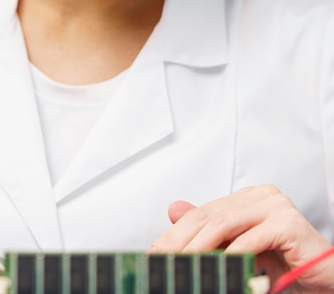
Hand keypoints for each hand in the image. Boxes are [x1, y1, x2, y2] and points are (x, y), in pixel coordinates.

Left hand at [149, 185, 333, 292]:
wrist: (324, 277)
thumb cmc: (283, 265)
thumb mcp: (240, 250)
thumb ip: (211, 233)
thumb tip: (173, 209)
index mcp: (246, 198)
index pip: (201, 213)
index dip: (175, 234)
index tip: (155, 253)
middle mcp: (259, 196)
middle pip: (208, 217)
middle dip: (180, 242)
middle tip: (161, 262)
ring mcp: (274, 205)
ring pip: (223, 225)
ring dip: (198, 250)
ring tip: (182, 268)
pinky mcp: (288, 222)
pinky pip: (250, 239)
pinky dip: (230, 257)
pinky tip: (218, 271)